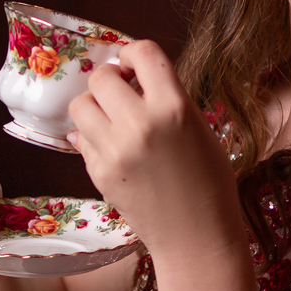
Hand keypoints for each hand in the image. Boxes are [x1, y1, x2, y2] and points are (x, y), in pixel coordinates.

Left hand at [67, 41, 244, 262]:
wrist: (198, 237)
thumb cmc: (209, 182)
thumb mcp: (197, 128)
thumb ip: (164, 99)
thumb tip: (126, 79)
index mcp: (174, 108)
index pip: (143, 52)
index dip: (133, 53)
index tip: (134, 65)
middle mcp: (141, 125)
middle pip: (102, 77)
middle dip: (111, 80)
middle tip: (123, 93)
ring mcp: (115, 151)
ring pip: (81, 105)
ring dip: (94, 106)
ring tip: (112, 119)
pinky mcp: (99, 173)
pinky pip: (81, 139)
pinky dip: (92, 137)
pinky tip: (113, 148)